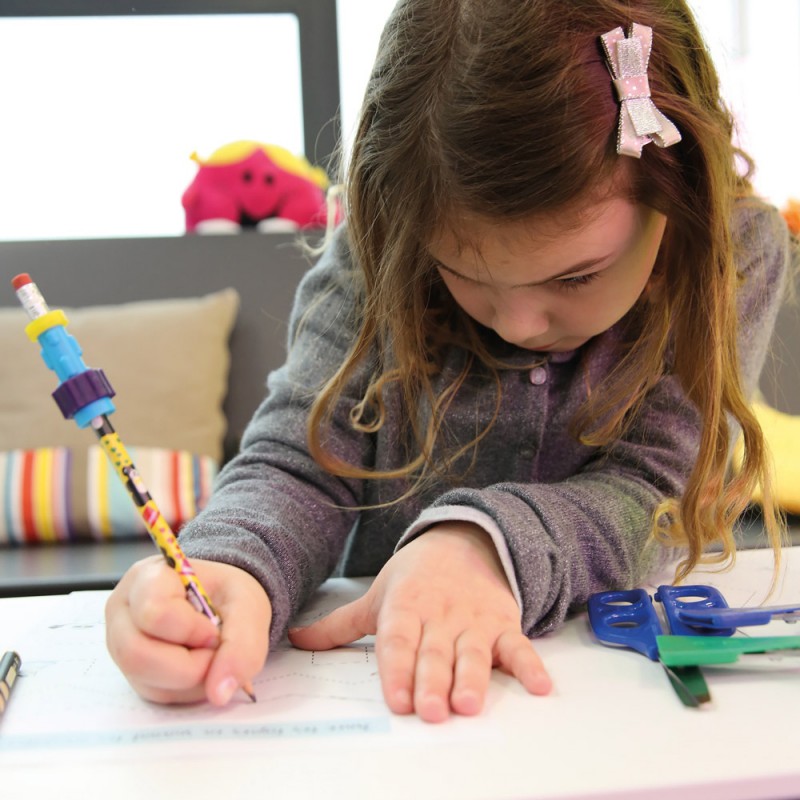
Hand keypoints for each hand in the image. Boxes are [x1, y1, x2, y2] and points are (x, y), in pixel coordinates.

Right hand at [105, 555, 270, 705]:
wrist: (221, 602)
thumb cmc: (225, 594)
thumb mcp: (247, 604)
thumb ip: (242, 643)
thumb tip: (220, 693)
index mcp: (145, 580)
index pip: (154, 613)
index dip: (191, 630)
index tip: (215, 629)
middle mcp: (123, 615)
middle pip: (137, 655)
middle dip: (189, 665)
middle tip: (215, 651)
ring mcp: (122, 648)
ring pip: (146, 682)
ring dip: (191, 680)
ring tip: (211, 657)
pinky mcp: (133, 675)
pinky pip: (157, 695)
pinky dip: (189, 689)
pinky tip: (201, 667)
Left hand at [289, 523, 551, 722]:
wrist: (465, 539)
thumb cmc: (415, 576)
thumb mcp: (377, 594)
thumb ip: (340, 624)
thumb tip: (294, 639)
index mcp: (405, 607)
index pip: (398, 641)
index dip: (397, 670)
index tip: (397, 700)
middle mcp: (440, 615)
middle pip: (434, 652)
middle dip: (432, 681)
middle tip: (430, 710)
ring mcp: (473, 620)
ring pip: (473, 652)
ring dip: (473, 678)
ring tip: (470, 703)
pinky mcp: (502, 623)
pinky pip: (518, 645)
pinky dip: (530, 665)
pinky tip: (539, 687)